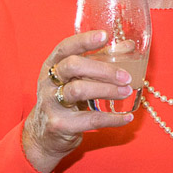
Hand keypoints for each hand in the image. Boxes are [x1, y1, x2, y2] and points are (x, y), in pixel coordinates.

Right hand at [22, 30, 134, 172]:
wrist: (44, 136)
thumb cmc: (65, 101)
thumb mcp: (77, 79)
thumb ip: (100, 61)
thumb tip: (129, 46)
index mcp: (51, 66)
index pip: (65, 47)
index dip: (84, 40)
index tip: (105, 35)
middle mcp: (48, 82)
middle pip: (72, 66)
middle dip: (103, 69)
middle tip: (126, 76)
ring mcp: (51, 104)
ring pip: (78, 90)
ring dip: (107, 90)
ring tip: (127, 92)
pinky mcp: (59, 125)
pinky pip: (90, 119)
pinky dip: (112, 118)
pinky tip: (127, 117)